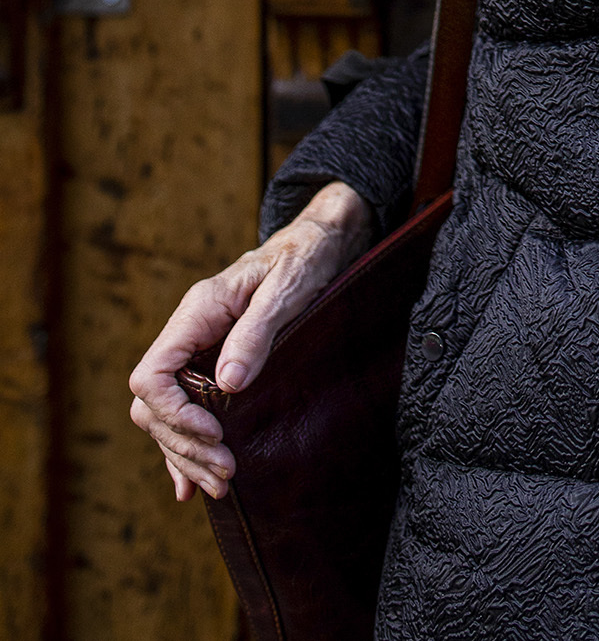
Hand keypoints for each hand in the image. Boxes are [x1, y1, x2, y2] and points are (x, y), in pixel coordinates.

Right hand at [129, 181, 373, 500]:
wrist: (318, 241)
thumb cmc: (305, 257)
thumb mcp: (287, 287)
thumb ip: (256, 331)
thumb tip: (227, 384)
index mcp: (198, 311)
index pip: (152, 373)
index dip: (174, 412)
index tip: (214, 433)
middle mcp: (189, 332)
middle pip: (154, 403)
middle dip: (185, 443)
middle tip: (228, 472)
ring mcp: (197, 349)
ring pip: (165, 414)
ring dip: (187, 453)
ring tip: (222, 485)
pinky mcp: (212, 362)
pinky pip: (184, 411)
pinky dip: (185, 447)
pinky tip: (190, 482)